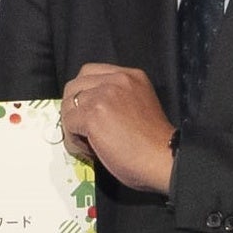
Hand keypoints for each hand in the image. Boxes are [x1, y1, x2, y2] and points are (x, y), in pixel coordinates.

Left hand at [61, 63, 176, 193]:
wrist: (164, 160)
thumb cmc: (154, 144)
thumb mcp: (138, 105)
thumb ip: (116, 98)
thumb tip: (85, 109)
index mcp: (130, 75)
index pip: (89, 72)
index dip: (83, 94)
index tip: (88, 114)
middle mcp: (117, 79)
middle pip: (74, 85)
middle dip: (73, 108)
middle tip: (84, 131)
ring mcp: (103, 96)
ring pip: (68, 105)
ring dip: (73, 126)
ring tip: (89, 144)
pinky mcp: (93, 115)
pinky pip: (68, 124)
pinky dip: (73, 140)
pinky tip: (89, 151)